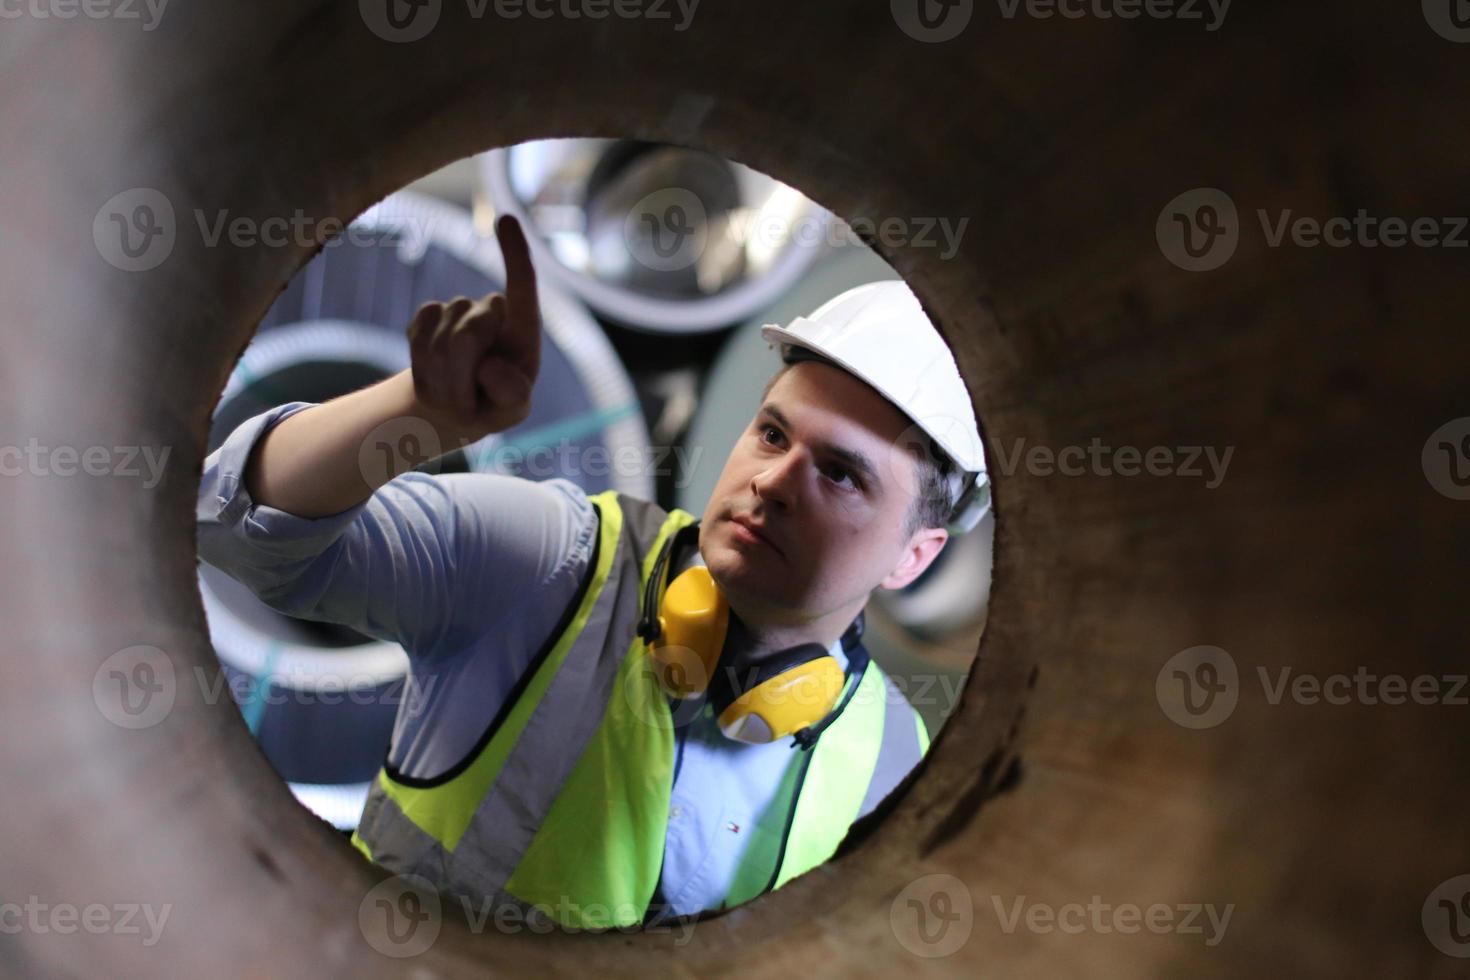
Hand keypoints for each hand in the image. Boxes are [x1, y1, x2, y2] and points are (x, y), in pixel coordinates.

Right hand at [406, 214, 541, 443]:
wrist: (460, 404)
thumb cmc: (495, 403)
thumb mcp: (510, 408)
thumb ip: (510, 394)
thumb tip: (490, 368)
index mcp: (523, 329)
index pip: (522, 286)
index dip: (515, 254)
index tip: (506, 219)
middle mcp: (493, 310)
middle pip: (469, 331)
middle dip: (464, 373)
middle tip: (470, 399)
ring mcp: (458, 310)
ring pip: (440, 338)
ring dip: (443, 378)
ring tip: (457, 391)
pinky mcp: (427, 316)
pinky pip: (417, 332)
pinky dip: (423, 366)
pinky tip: (436, 376)